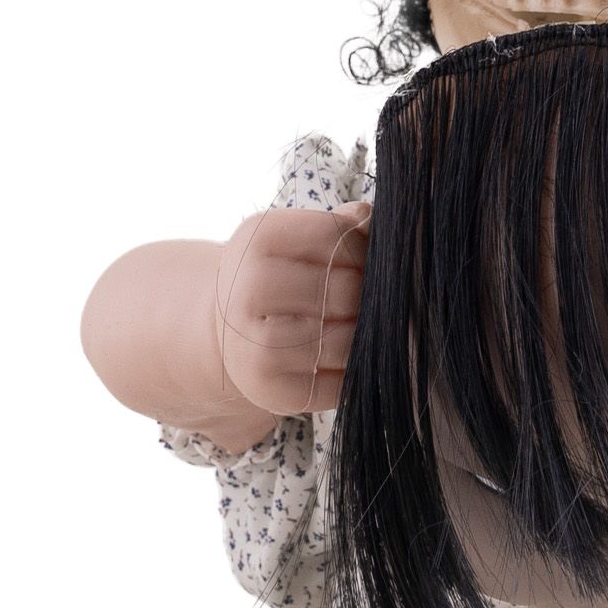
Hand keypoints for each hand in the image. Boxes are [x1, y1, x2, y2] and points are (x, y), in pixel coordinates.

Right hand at [211, 199, 371, 416]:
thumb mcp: (298, 238)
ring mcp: (255, 345)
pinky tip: (342, 358)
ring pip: (345, 340)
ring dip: (363, 336)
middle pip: (345, 290)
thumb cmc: (282, 277)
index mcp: (257, 238)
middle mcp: (248, 290)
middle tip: (368, 300)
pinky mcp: (271, 390)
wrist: (232, 331)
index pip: (337, 236)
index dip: (363, 250)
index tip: (364, 260)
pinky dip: (353, 372)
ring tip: (356, 328)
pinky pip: (339, 382)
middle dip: (366, 296)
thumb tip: (375, 217)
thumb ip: (341, 225)